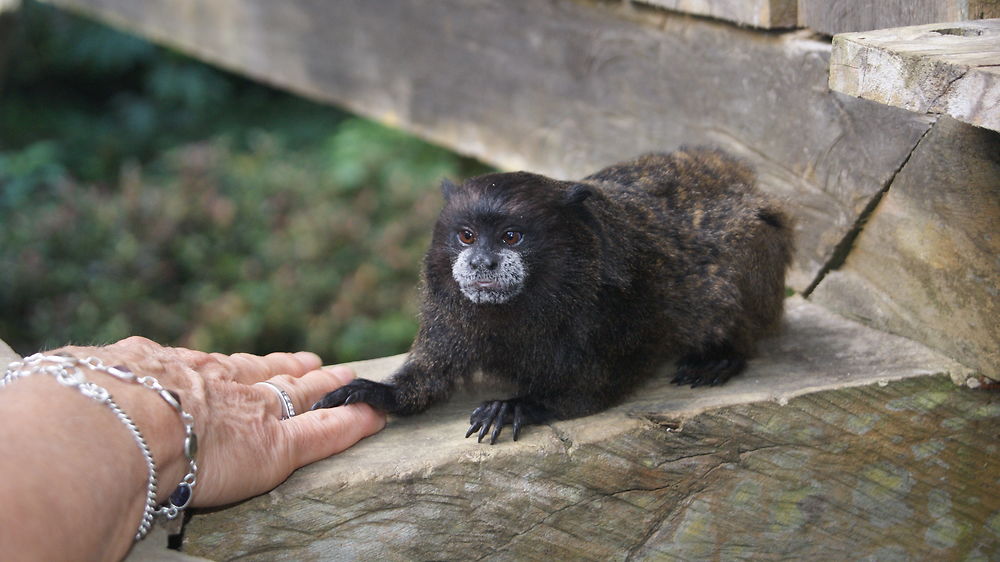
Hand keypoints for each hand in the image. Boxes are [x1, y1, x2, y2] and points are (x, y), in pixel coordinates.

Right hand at [57, 336, 385, 506]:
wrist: (111, 424)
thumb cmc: (78, 409)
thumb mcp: (75, 381)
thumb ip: (86, 379)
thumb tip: (58, 379)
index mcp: (167, 372)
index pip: (208, 368)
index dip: (231, 366)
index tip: (245, 360)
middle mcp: (216, 385)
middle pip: (262, 373)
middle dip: (287, 368)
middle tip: (312, 362)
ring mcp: (249, 412)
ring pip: (299, 396)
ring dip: (326, 388)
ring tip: (348, 379)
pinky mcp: (276, 446)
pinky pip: (324, 432)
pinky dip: (351, 424)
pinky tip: (374, 416)